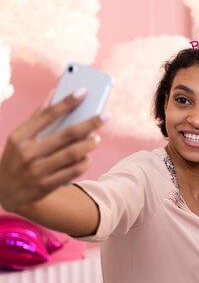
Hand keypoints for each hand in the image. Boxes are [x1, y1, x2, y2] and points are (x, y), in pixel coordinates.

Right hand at [0, 91, 105, 211]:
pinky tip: (88, 157)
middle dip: (89, 124)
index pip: (47, 114)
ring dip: (89, 144)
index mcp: (20, 136)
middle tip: (105, 116)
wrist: (4, 191)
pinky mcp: (45, 185)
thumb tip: (55, 92)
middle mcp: (27, 152)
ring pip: (72, 154)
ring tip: (97, 138)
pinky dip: (84, 163)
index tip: (84, 91)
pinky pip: (73, 171)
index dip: (67, 102)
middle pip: (66, 134)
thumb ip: (38, 117)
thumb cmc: (18, 157)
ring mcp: (36, 170)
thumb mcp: (20, 138)